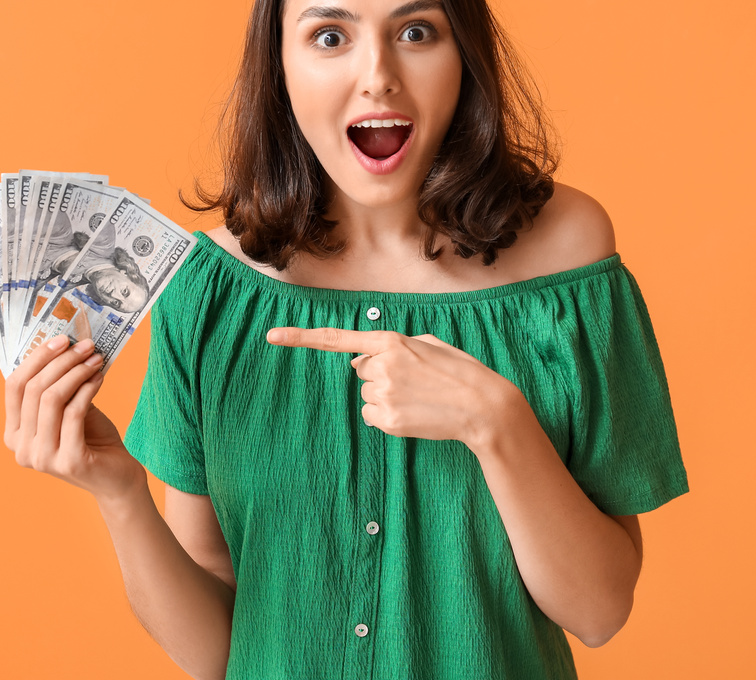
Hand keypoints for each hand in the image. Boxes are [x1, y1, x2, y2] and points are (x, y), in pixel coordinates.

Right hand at [2, 335, 143, 500]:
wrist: (116, 477)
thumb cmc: (91, 438)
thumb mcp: (66, 409)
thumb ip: (56, 386)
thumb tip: (63, 345)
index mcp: (13, 434)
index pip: (14, 387)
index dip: (36, 358)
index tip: (61, 339)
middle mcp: (21, 449)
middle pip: (34, 390)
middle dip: (62, 361)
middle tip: (85, 345)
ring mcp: (42, 458)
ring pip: (52, 399)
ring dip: (77, 372)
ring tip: (95, 359)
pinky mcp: (68, 461)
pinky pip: (74, 412)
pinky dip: (88, 389)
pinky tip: (99, 378)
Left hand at [266, 327, 514, 445]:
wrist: (482, 406)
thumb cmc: (458, 371)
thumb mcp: (426, 344)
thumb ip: (388, 347)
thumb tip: (357, 365)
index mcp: (390, 341)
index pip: (337, 339)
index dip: (301, 338)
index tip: (272, 336)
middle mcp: (381, 366)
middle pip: (361, 372)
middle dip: (381, 375)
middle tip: (415, 381)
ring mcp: (382, 394)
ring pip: (366, 396)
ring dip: (386, 397)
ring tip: (418, 398)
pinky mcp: (387, 420)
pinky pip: (372, 416)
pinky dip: (387, 417)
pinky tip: (413, 413)